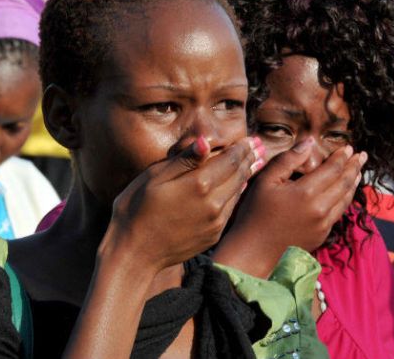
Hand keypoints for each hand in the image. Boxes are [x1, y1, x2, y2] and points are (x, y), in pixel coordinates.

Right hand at [103, 135, 259, 270]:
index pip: (230, 160)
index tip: (251, 139)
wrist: (133, 254)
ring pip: (237, 192)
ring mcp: (215, 222)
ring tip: (256, 162)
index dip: (241, 148)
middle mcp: (213, 203)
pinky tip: (238, 187)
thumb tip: (206, 141)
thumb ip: (184, 160)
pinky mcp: (213, 235)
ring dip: (247, 175)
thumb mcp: (154, 177)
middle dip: (249, 158)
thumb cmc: (136, 210)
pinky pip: (230, 209)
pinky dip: (237, 194)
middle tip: (259, 146)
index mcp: (199, 184)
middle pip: (239, 175)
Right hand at [214, 138, 365, 276]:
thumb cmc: (256, 212)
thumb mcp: (266, 180)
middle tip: (362, 155)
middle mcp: (320, 209)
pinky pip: (339, 212)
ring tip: (358, 171)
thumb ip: (289, 159)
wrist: (254, 249)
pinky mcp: (322, 235)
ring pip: (345, 199)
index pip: (332, 169)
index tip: (349, 148)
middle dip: (354, 167)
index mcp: (306, 192)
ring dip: (353, 182)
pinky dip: (346, 199)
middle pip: (344, 183)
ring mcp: (323, 224)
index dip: (342, 157)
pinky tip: (345, 192)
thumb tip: (310, 142)